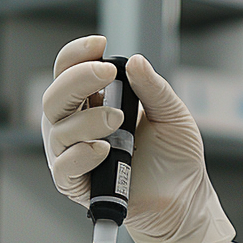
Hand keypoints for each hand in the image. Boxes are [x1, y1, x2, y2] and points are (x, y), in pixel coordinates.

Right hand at [42, 35, 234, 242]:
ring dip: (87, 119)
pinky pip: (64, 167)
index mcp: (94, 103)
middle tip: (108, 73)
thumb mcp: (173, 115)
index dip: (78, 55)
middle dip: (78, 79)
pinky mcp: (78, 184)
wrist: (186, 198)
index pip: (70, 72)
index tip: (99, 44)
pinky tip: (102, 148)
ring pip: (58, 129)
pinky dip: (80, 155)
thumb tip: (135, 60)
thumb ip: (153, 89)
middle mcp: (78, 125)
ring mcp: (74, 154)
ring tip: (119, 119)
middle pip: (56, 96)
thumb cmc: (176, 156)